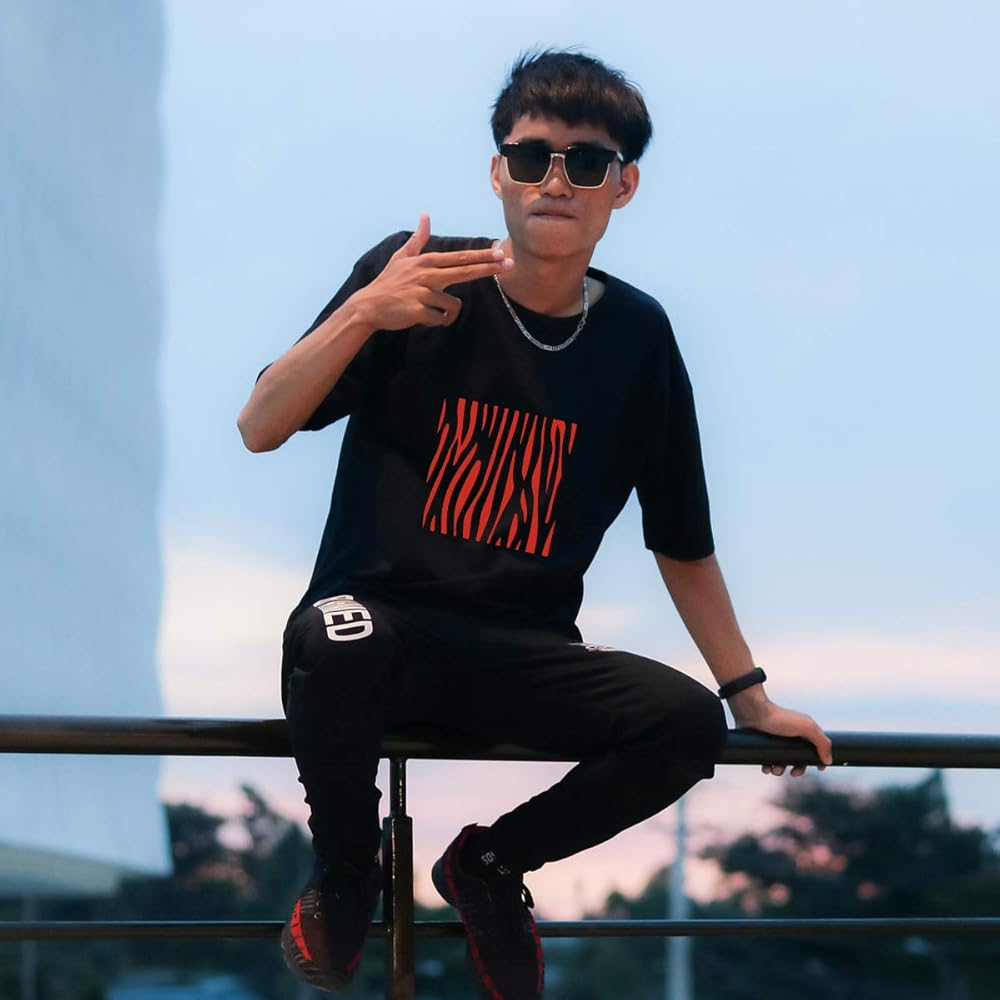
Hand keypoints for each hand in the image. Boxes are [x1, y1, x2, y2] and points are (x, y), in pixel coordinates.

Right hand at [350, 213, 513, 329]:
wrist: (369, 306)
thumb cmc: (388, 282)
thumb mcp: (401, 257)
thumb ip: (418, 238)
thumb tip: (425, 215)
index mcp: (426, 262)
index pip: (459, 258)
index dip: (482, 256)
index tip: (500, 252)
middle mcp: (427, 274)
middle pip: (464, 271)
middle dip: (488, 268)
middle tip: (509, 265)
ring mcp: (423, 293)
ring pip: (453, 305)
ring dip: (445, 312)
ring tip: (428, 310)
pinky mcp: (418, 311)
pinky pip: (440, 319)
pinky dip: (435, 322)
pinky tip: (421, 317)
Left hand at [729, 691, 833, 777]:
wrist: (753, 713)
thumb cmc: (780, 717)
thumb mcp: (806, 727)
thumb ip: (822, 742)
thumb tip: (828, 761)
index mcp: (803, 733)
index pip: (814, 750)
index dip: (817, 760)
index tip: (819, 769)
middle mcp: (791, 738)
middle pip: (798, 760)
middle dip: (797, 769)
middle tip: (792, 772)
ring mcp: (776, 742)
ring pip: (782, 763)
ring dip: (779, 770)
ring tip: (774, 769)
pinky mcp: (764, 746)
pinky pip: (768, 761)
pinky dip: (768, 767)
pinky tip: (766, 768)